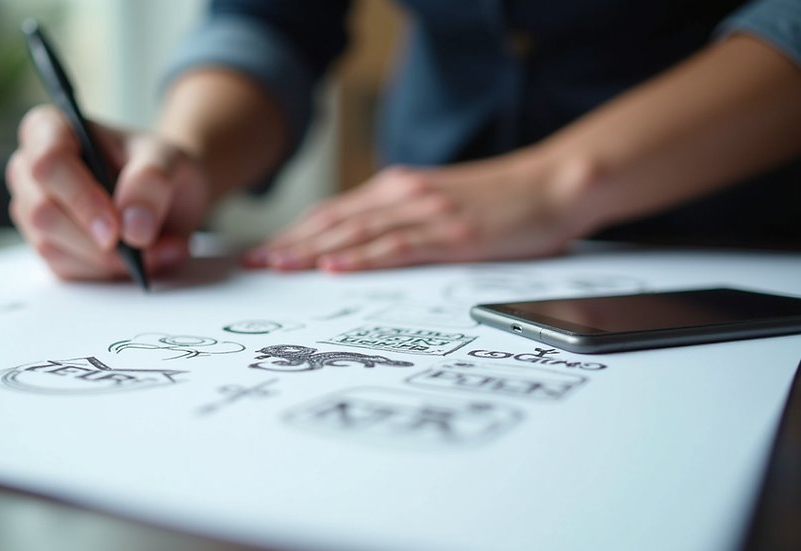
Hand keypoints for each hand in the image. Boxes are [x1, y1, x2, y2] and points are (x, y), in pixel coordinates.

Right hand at [6, 105, 208, 279]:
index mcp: (51, 130)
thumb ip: (152, 182)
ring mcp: (33, 210)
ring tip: (158, 248)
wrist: (167, 195)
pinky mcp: (48, 245)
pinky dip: (108, 271)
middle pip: (43, 212)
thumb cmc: (157, 166)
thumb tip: (131, 227)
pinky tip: (144, 260)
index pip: (48, 162)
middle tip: (144, 244)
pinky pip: (66, 269)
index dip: (80, 198)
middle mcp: (30, 170)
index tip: (115, 227)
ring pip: (51, 246)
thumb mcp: (170, 160)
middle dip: (96, 239)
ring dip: (108, 259)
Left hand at [246, 147, 598, 271]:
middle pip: (333, 222)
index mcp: (399, 189)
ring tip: (277, 268)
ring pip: (356, 234)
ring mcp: (426, 214)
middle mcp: (404, 196)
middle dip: (289, 244)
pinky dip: (361, 259)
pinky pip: (397, 248)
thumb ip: (405, 219)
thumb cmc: (502, 200)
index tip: (265, 251)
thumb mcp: (442, 204)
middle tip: (253, 264)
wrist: (555, 183)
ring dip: (311, 252)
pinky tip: (334, 269)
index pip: (335, 213)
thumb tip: (366, 246)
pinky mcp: (452, 235)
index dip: (295, 232)